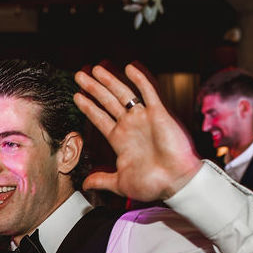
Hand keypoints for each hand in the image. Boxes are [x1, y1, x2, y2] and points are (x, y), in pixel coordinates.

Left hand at [73, 63, 201, 200]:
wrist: (176, 182)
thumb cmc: (152, 184)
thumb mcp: (120, 183)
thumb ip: (102, 180)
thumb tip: (84, 184)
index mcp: (119, 140)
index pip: (99, 118)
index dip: (87, 107)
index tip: (76, 96)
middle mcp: (130, 126)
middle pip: (107, 102)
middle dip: (93, 88)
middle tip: (79, 75)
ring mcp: (143, 118)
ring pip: (123, 94)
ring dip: (109, 80)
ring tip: (95, 69)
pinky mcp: (159, 114)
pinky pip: (148, 92)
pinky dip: (140, 79)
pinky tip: (129, 68)